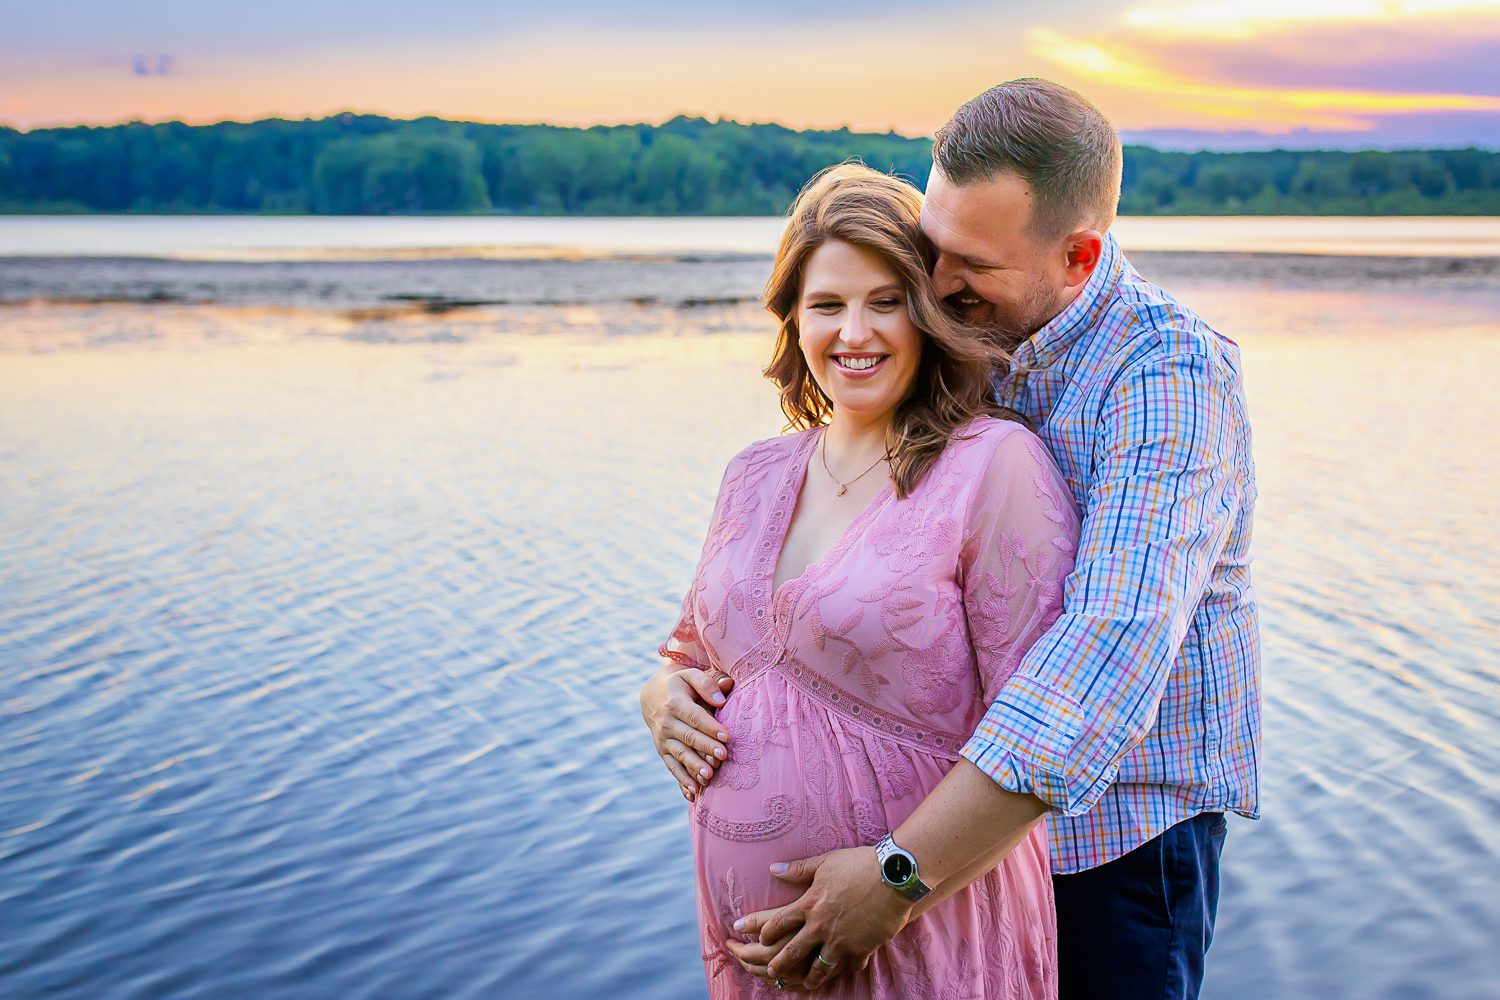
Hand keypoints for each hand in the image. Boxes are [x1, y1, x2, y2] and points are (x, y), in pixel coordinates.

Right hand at [639, 662, 733, 800]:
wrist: (652, 696)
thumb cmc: (680, 685)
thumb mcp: (690, 675)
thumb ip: (707, 682)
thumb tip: (722, 697)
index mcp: (674, 702)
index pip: (694, 716)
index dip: (710, 726)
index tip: (726, 735)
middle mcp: (666, 723)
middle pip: (688, 737)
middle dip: (705, 747)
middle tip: (723, 756)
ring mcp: (663, 740)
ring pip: (680, 755)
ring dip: (693, 766)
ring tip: (708, 777)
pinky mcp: (662, 752)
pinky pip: (672, 767)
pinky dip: (682, 781)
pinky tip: (693, 793)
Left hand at [731, 847, 913, 989]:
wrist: (893, 876)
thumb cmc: (858, 864)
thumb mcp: (825, 862)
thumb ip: (798, 869)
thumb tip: (772, 868)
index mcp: (809, 904)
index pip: (779, 923)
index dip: (766, 932)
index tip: (760, 940)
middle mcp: (821, 926)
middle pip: (792, 951)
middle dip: (779, 964)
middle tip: (772, 973)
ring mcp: (841, 941)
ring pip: (819, 967)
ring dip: (810, 977)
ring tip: (805, 983)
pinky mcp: (862, 948)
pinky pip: (849, 966)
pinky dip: (845, 970)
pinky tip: (843, 973)